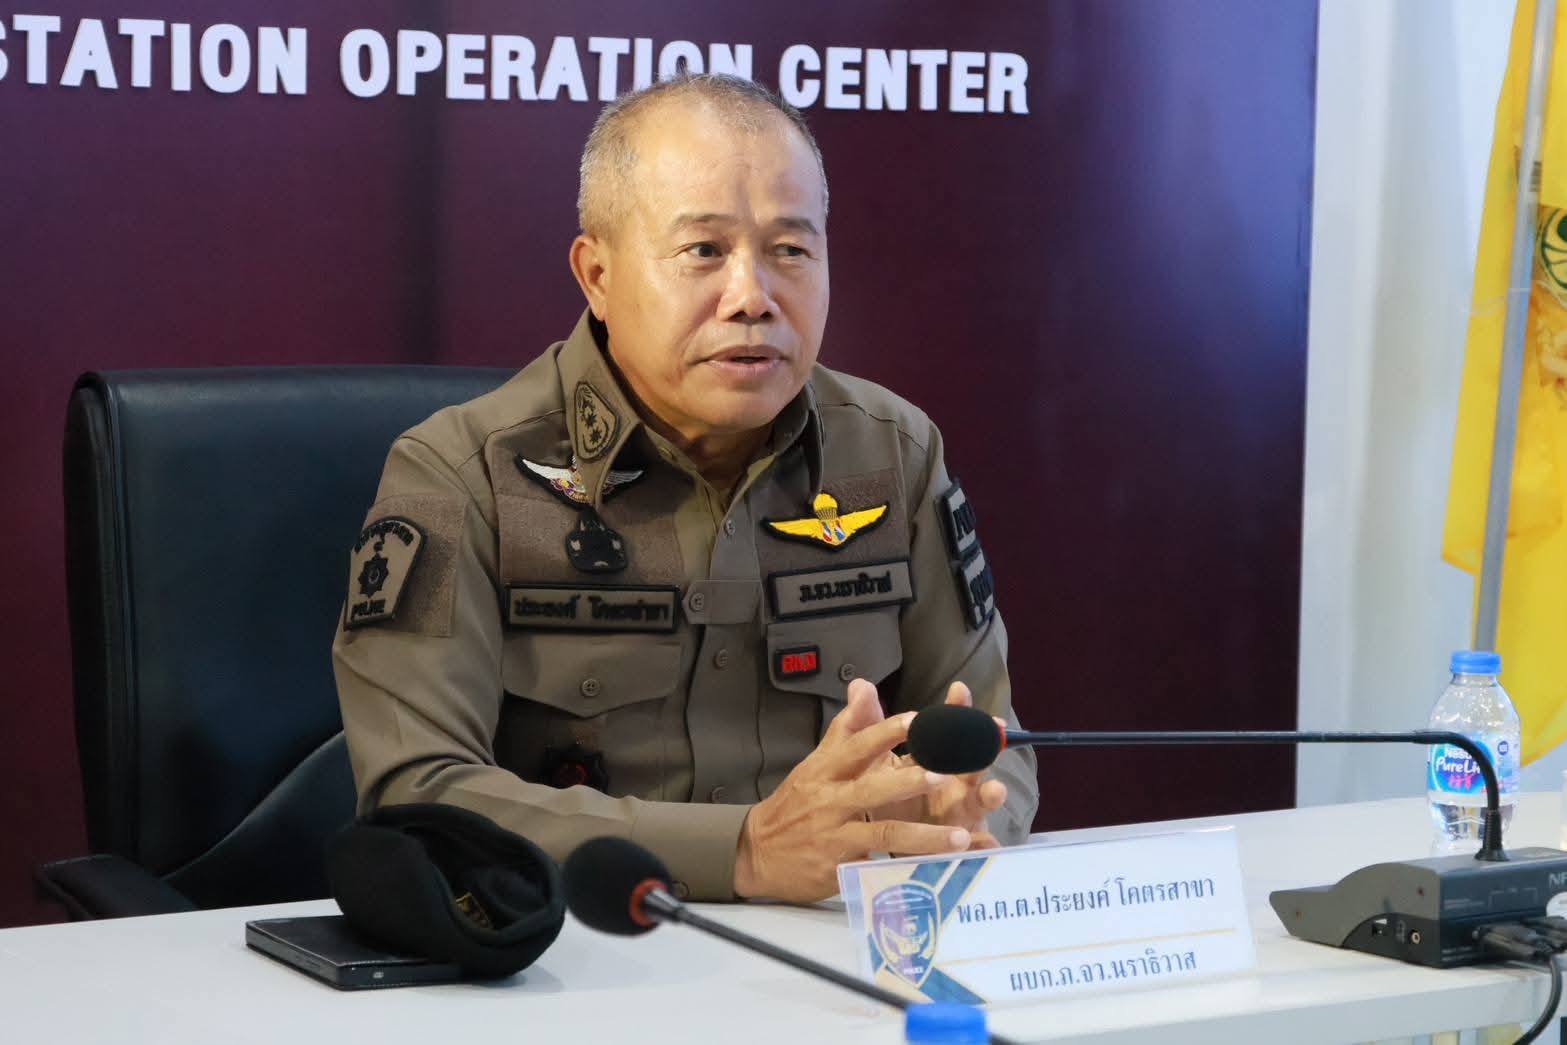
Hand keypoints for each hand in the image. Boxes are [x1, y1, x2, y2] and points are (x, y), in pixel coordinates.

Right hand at [733, 683, 972, 902]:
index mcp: (823, 771)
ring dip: (922, 836)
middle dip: (908, 782)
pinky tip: (932, 871)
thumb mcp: (814, 764)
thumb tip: (864, 686)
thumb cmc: (793, 804)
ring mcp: (833, 836)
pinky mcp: (838, 868)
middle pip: (871, 789)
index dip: (885, 733)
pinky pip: (878, 868)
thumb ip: (845, 729)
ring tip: (957, 837)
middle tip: (943, 774)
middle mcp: (828, 801)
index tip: (917, 720)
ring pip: (882, 833)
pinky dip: (904, 870)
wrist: (755, 853)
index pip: (855, 747)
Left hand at [871, 679, 1006, 849]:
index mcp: (935, 762)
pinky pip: (973, 847)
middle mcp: (952, 784)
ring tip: (996, 789)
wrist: (883, 844)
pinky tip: (988, 844)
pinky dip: (982, 845)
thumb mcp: (875, 761)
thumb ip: (870, 725)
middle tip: (995, 730)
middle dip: (983, 747)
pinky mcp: (955, 846)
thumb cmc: (887, 796)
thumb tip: (860, 685)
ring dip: (989, 795)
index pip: (948, 731)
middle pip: (971, 761)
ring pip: (978, 803)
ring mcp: (958, 815)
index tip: (958, 689)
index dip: (955, 710)